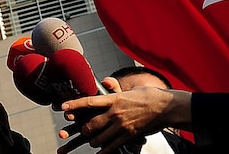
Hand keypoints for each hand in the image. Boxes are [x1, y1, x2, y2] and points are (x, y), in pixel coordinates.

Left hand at [57, 85, 188, 153]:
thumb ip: (116, 88)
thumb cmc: (149, 96)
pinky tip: (100, 153)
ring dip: (93, 141)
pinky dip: (104, 151)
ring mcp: (122, 126)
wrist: (166, 107)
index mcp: (115, 99)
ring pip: (99, 138)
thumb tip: (107, 81)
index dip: (74, 105)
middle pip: (91, 124)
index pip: (90, 102)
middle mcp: (116, 113)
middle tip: (79, 130)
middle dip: (83, 129)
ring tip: (92, 141)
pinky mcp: (129, 136)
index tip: (63, 108)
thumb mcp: (131, 89)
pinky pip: (112, 147)